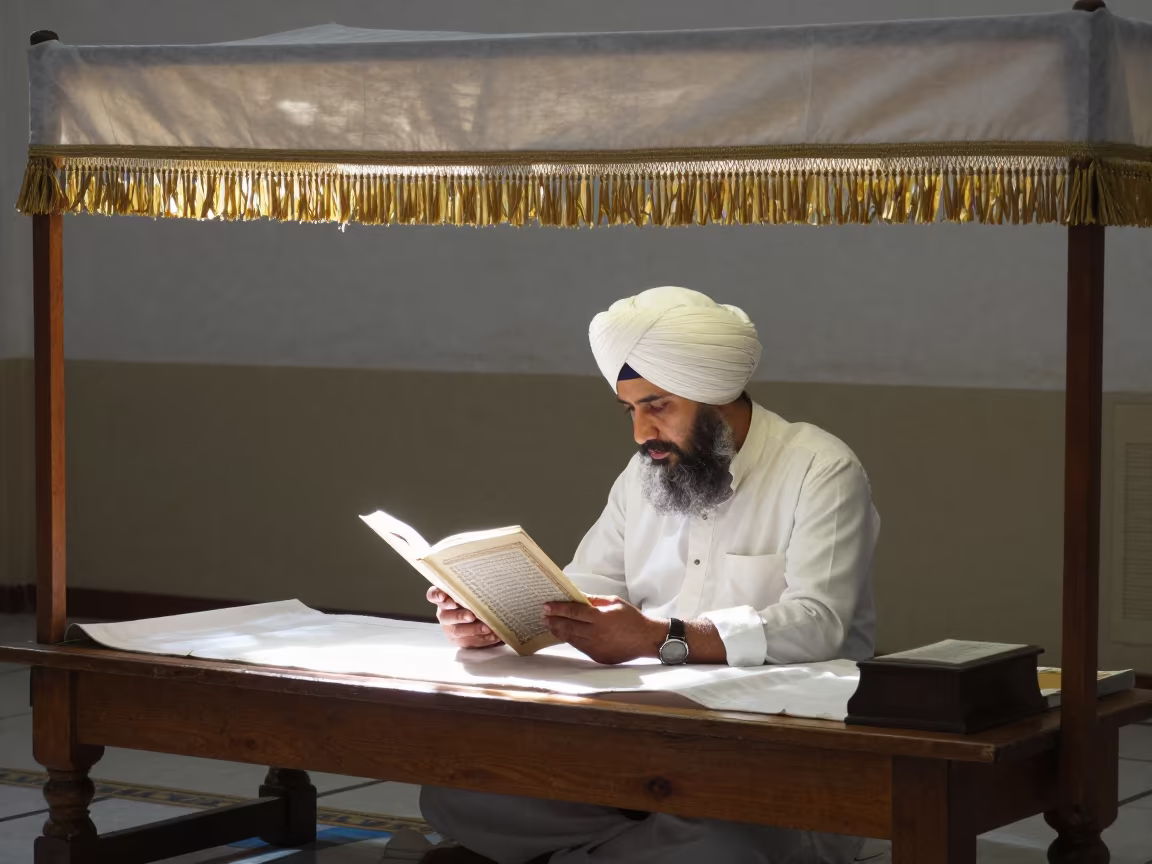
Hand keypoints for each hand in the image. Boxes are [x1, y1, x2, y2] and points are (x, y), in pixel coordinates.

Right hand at [427, 586, 502, 649]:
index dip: (437, 596)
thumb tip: (488, 584)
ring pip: (458, 631)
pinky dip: (481, 639)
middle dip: (460, 616)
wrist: (480, 617)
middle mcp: (444, 613)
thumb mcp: (472, 592)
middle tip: (472, 616)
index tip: (443, 596)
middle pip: (447, 616)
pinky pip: (468, 641)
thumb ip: (473, 589)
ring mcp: (449, 628)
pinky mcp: (458, 641)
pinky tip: (493, 635)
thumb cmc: (474, 599)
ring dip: (473, 630)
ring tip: (487, 628)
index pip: (433, 595)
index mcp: (444, 598)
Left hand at [543, 595, 665, 664]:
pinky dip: (571, 640)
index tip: (546, 606)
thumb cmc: (632, 618)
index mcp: (601, 618)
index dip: (558, 609)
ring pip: (572, 639)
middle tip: (543, 615)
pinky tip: (564, 635)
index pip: (574, 612)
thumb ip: (595, 600)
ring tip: (550, 625)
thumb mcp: (615, 602)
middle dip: (554, 620)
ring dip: (559, 631)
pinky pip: (580, 647)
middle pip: (569, 627)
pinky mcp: (598, 656)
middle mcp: (597, 634)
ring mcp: (596, 647)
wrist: (646, 639)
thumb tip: (578, 596)